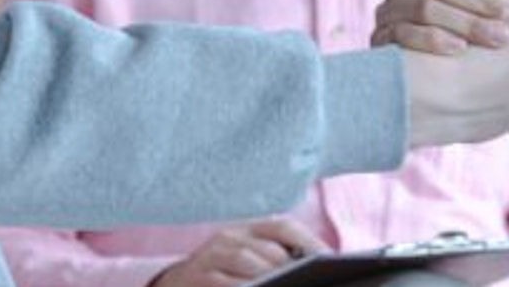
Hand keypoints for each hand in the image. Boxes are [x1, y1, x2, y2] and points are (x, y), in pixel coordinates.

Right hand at [149, 218, 327, 286]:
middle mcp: (227, 238)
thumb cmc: (222, 274)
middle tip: (313, 279)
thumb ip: (275, 258)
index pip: (282, 227)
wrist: (176, 285)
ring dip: (273, 279)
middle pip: (271, 250)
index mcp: (245, 230)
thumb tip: (320, 263)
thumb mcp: (245, 259)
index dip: (309, 242)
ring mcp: (210, 258)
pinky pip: (229, 283)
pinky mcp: (198, 278)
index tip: (331, 258)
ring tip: (293, 284)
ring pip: (252, 265)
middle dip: (295, 269)